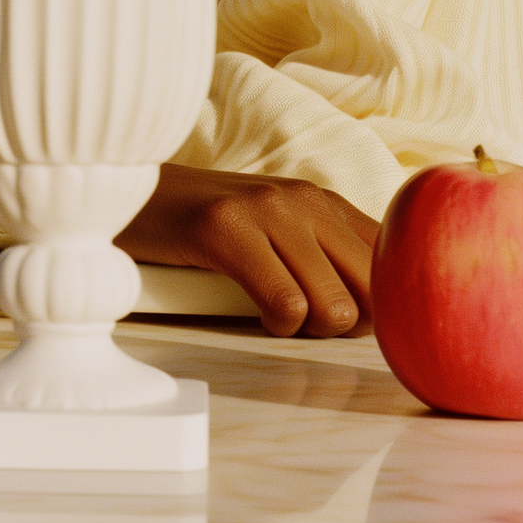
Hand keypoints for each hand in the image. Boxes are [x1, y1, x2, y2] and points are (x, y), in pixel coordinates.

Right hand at [115, 163, 377, 337]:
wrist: (130, 193)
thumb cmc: (207, 229)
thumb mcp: (279, 233)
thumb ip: (329, 259)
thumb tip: (380, 315)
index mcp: (323, 201)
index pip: (393, 263)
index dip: (380, 307)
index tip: (343, 318)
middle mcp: (303, 199)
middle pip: (373, 293)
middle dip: (348, 326)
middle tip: (305, 320)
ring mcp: (265, 209)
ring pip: (336, 307)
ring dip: (308, 329)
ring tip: (274, 312)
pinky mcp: (225, 228)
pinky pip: (286, 304)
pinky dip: (274, 325)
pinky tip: (252, 310)